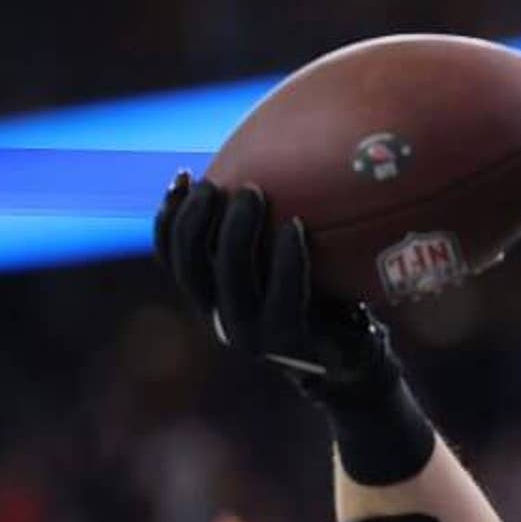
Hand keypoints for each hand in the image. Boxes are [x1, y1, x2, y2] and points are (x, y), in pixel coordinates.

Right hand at [153, 173, 397, 401]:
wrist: (352, 358)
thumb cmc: (318, 298)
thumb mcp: (278, 264)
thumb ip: (258, 233)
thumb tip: (258, 163)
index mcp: (211, 298)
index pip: (173, 256)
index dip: (169, 215)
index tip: (184, 176)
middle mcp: (221, 318)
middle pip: (193, 263)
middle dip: (199, 217)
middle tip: (224, 182)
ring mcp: (253, 334)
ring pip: (230, 276)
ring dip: (237, 230)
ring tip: (254, 193)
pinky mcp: (290, 340)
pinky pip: (284, 293)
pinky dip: (287, 257)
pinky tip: (295, 226)